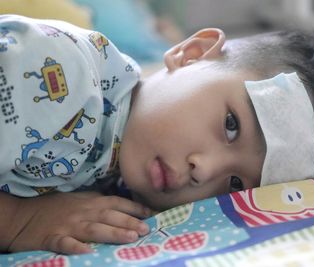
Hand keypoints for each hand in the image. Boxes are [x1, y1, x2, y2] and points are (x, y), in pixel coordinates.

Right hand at [8, 192, 151, 253]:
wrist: (23, 216)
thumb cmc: (54, 207)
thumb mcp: (79, 199)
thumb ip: (98, 200)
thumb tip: (120, 203)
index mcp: (90, 202)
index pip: (117, 203)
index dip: (134, 208)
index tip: (151, 214)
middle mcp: (83, 212)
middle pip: (110, 216)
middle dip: (130, 222)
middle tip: (146, 230)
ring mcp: (69, 225)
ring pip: (95, 229)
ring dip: (113, 233)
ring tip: (131, 238)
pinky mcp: (53, 238)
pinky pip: (66, 243)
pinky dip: (77, 247)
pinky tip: (88, 252)